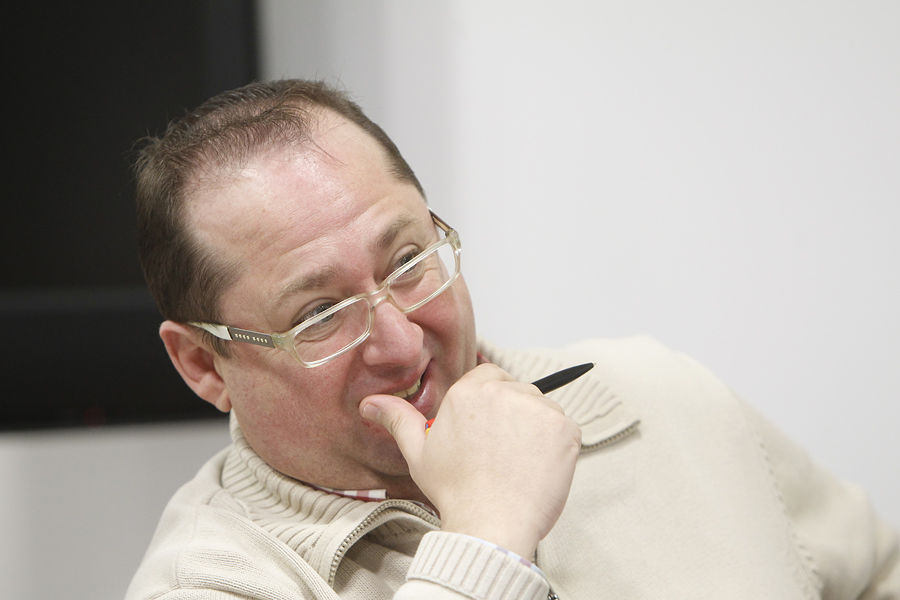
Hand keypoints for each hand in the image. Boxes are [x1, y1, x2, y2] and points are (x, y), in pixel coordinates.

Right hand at [360, 363, 581, 557]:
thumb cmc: (455, 491)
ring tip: (517, 463)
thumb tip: (370, 403)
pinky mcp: (565, 428)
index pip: (490, 374)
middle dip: (512, 415)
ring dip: (534, 429)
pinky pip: (564, 428)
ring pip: (541, 408)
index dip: (490, 402)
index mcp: (470, 390)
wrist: (490, 524)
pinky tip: (535, 467)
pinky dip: (555, 446)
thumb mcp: (419, 453)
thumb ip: (398, 419)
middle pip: (517, 390)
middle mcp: (505, 391)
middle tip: (500, 451)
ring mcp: (539, 408)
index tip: (488, 429)